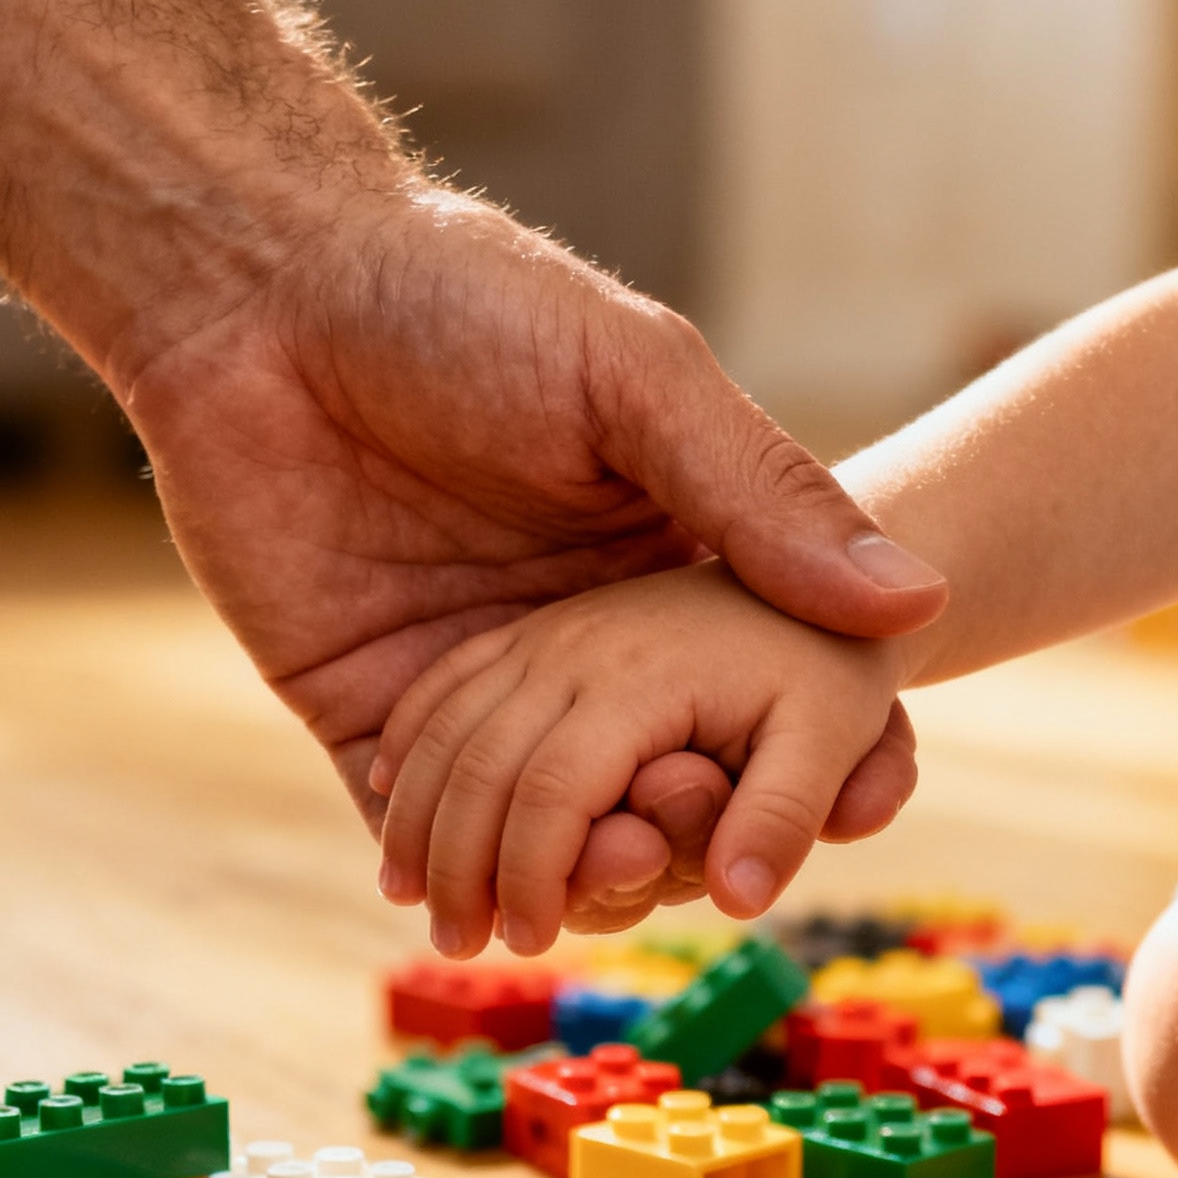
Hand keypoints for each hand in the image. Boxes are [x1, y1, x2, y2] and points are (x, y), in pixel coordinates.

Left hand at [117, 176, 942, 915]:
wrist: (261, 290)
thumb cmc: (463, 300)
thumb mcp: (635, 381)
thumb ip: (761, 496)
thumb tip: (916, 602)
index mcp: (663, 567)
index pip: (761, 696)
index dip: (817, 763)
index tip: (854, 807)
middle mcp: (579, 643)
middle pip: (660, 784)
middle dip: (692, 835)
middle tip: (699, 848)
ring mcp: (475, 686)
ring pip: (546, 830)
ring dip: (583, 873)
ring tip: (603, 869)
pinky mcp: (367, 711)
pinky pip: (414, 823)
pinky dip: (453, 871)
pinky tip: (488, 887)